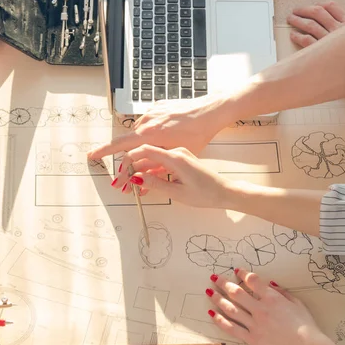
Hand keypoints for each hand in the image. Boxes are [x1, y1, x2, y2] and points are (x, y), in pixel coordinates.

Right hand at [87, 97, 221, 159]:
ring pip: (139, 133)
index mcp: (148, 133)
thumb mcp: (175, 156)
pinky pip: (149, 123)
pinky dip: (151, 133)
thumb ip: (153, 167)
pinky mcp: (159, 107)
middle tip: (131, 169)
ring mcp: (152, 112)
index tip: (92, 156)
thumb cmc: (198, 133)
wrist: (211, 111)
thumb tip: (138, 177)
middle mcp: (146, 121)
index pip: (118, 144)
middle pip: (129, 142)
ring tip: (154, 154)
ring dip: (141, 145)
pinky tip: (165, 138)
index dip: (103, 152)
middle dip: (128, 156)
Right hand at [111, 144, 232, 207]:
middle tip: (121, 186)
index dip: (126, 160)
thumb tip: (136, 179)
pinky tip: (146, 183)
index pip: (143, 151)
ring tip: (132, 188)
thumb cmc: (207, 193)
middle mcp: (175, 151)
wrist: (226, 190)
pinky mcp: (181, 157)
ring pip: (152, 159)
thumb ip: (155, 184)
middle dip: (130, 170)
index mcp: (174, 157)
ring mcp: (178, 153)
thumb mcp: (179, 193)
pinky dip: (151, 171)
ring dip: (140, 172)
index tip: (118, 172)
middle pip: (145, 156)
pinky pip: (161, 161)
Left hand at [206, 269, 344, 344]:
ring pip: (230, 309)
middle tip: (214, 277)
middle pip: (236, 292)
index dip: (243, 273)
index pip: (252, 281)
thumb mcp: (297, 303)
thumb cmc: (306, 327)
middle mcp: (261, 310)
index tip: (236, 270)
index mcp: (273, 299)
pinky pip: (231, 328)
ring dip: (218, 298)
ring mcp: (255, 325)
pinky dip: (219, 320)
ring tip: (209, 292)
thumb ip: (282, 291)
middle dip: (223, 282)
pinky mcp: (252, 339)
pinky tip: (212, 313)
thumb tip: (270, 283)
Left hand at [287, 0, 344, 102]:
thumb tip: (341, 27)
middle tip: (295, 11)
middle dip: (305, 10)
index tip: (314, 6)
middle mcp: (338, 30)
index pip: (332, 7)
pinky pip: (306, 41)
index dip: (320, 5)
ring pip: (310, 25)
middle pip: (317, 13)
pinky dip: (298, 36)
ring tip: (291, 19)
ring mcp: (329, 40)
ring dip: (298, 20)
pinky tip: (293, 35)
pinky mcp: (322, 52)